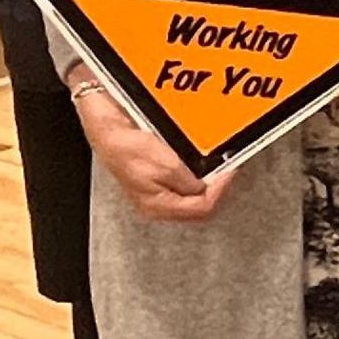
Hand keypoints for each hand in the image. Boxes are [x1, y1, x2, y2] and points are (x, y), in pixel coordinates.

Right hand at [76, 84, 231, 222]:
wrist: (108, 130)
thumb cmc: (127, 147)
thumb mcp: (166, 165)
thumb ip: (189, 181)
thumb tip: (205, 186)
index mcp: (158, 206)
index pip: (202, 208)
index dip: (221, 190)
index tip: (230, 171)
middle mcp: (158, 204)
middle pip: (199, 205)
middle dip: (216, 187)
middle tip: (227, 170)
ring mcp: (157, 193)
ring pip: (194, 195)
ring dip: (208, 181)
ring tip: (218, 166)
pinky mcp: (157, 179)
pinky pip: (185, 182)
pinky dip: (197, 173)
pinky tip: (200, 164)